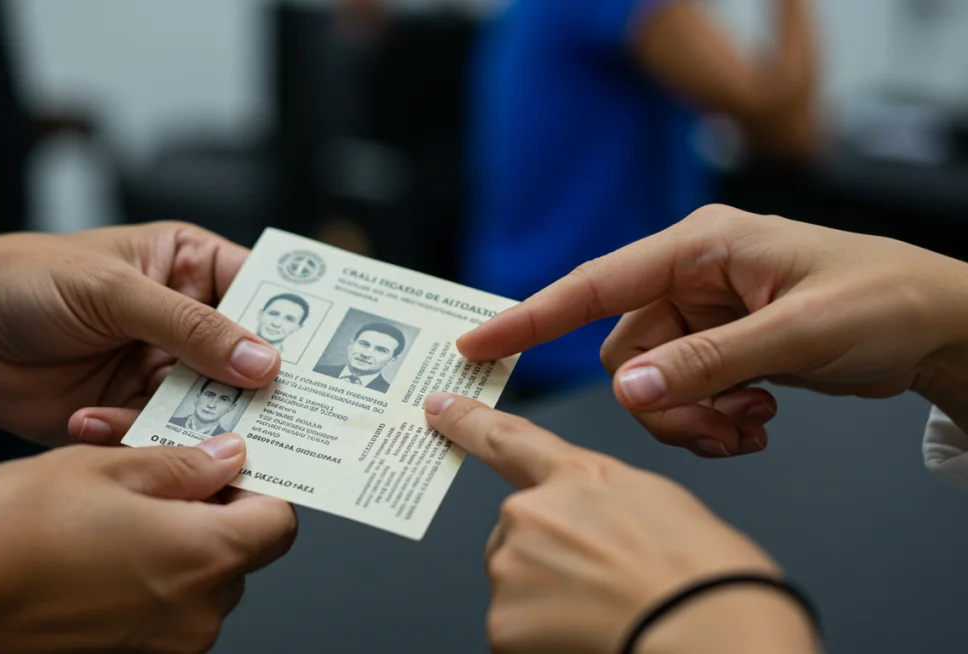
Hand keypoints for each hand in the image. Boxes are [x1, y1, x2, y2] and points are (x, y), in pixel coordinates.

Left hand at [0, 222, 280, 445]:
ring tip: (178, 431)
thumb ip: (190, 327)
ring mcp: (162, 373)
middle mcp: (187, 325)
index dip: (299, 325)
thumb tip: (264, 362)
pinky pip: (161, 437)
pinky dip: (135, 437)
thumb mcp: (114, 290)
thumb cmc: (28, 280)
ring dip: (197, 424)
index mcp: (192, 270)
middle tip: (276, 417)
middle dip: (257, 390)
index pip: (266, 294)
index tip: (330, 361)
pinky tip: (89, 419)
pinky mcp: (133, 417)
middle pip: (249, 362)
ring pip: (212, 408)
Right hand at [0, 435, 296, 653]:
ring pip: (197, 587)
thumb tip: (228, 458)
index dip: (259, 489)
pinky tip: (93, 556)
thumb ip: (182, 465)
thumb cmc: (3, 533)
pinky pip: (159, 617)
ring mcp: (161, 649)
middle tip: (157, 480)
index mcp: (203, 558)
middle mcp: (194, 617)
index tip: (230, 466)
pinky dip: (143, 585)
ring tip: (111, 516)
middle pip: (237, 556)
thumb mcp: (104, 467)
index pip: (279, 523)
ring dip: (172, 550)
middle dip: (209, 516)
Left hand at [423, 393, 818, 653]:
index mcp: (578, 477)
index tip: (437, 409)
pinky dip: (543, 639)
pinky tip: (588, 636)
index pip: (508, 439)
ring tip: (606, 611)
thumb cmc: (706, 578)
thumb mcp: (661, 506)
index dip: (468, 422)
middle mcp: (532, 514)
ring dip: (548, 601)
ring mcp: (513, 566)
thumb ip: (602, 500)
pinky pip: (515, 629)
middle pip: (518, 533)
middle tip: (602, 582)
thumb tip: (587, 522)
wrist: (710, 632)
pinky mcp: (504, 621)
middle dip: (548, 556)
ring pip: (517, 584)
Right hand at [459, 205, 967, 455]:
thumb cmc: (882, 299)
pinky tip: (756, 421)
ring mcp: (704, 314)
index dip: (530, 317)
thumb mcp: (797, 332)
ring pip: (652, 384)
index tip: (478, 345)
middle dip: (664, 403)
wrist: (937, 324)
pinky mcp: (719, 347)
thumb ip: (707, 361)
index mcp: (700, 247)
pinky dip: (709, 420)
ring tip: (750, 424)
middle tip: (720, 427)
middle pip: (624, 354)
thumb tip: (631, 390)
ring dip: (693, 417)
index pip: (594, 283)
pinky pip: (681, 395)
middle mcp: (692, 277)